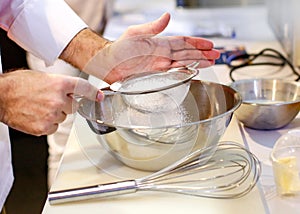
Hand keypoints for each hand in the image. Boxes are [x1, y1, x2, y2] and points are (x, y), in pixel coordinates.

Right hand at [0, 70, 102, 135]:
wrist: (0, 97)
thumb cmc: (17, 85)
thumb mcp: (42, 77)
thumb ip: (60, 85)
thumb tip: (71, 92)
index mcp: (59, 83)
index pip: (83, 88)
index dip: (93, 93)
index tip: (98, 97)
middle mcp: (58, 99)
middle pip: (73, 106)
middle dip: (64, 104)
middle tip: (48, 100)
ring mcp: (52, 115)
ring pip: (63, 118)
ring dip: (55, 114)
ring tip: (39, 107)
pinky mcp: (44, 128)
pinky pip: (54, 127)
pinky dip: (47, 124)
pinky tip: (36, 116)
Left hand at [83, 13, 219, 83]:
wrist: (108, 63)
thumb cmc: (118, 48)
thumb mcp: (134, 34)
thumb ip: (152, 27)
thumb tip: (167, 16)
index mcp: (160, 43)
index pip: (183, 42)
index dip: (198, 43)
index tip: (210, 45)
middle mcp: (162, 54)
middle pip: (187, 53)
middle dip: (203, 54)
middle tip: (217, 55)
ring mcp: (160, 64)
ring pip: (184, 63)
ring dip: (198, 62)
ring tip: (211, 62)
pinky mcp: (155, 74)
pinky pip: (174, 72)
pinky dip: (186, 72)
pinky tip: (194, 71)